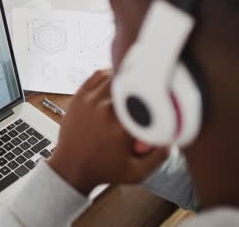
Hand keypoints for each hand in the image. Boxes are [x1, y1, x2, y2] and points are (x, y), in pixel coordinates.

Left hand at [48, 69, 167, 194]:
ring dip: (127, 78)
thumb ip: (159, 156)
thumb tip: (173, 136)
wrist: (71, 167)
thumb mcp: (136, 172)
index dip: (157, 94)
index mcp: (122, 127)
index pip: (147, 99)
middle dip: (143, 85)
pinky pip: (97, 76)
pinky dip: (109, 73)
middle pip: (133, 84)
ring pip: (115, 76)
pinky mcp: (80, 97)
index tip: (163, 96)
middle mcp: (106, 111)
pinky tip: (116, 79)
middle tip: (149, 88)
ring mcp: (90, 102)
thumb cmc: (102, 170)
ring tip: (134, 83)